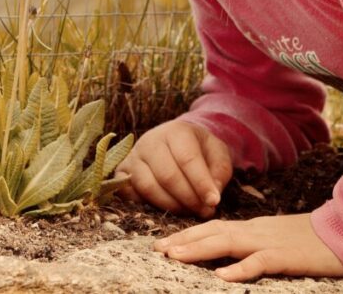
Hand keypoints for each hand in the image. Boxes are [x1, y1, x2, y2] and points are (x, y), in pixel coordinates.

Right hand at [114, 120, 231, 217]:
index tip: (214, 202)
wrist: (178, 141)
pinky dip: (145, 205)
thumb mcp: (218, 154)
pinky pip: (129, 193)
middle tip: (203, 211)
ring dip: (170, 205)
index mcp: (176, 131)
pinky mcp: (122, 171)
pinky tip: (165, 209)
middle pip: (167, 176)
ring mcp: (133, 156)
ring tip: (188, 211)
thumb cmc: (201, 149)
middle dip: (188, 198)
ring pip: (148, 187)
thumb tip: (211, 197)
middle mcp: (150, 141)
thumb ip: (219, 173)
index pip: (187, 159)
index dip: (201, 183)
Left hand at [153, 214, 342, 281]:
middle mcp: (257, 231)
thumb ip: (256, 243)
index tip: (165, 243)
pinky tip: (222, 277)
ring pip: (228, 242)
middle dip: (184, 240)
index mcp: (255, 228)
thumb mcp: (279, 239)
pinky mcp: (286, 256)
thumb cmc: (315, 240)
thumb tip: (232, 254)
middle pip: (213, 231)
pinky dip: (240, 269)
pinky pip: (259, 262)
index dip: (189, 234)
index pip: (215, 227)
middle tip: (158, 249)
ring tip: (175, 257)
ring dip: (199, 249)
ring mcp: (270, 242)